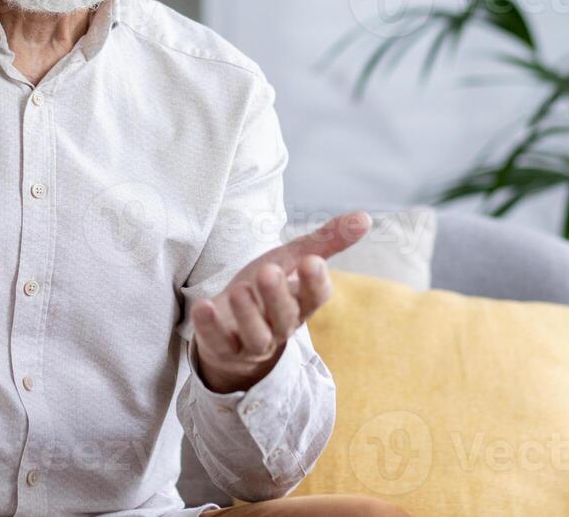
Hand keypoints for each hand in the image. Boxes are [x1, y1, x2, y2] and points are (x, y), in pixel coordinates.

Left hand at [191, 210, 370, 393]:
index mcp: (300, 303)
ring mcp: (252, 342)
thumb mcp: (290, 260)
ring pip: (257, 336)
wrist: (229, 324)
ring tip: (239, 289)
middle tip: (269, 270)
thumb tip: (365, 217)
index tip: (313, 261)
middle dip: (278, 295)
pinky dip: (210, 328)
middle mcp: (280, 326)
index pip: (315, 297)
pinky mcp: (224, 350)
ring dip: (248, 314)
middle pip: (285, 317)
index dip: (315, 282)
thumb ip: (325, 241)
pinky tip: (203, 307)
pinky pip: (219, 344)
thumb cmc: (265, 288)